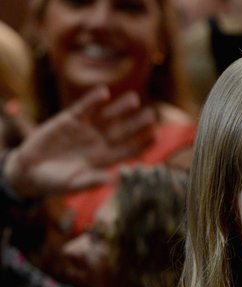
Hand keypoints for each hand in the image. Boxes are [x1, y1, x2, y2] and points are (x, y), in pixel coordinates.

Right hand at [4, 86, 155, 199]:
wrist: (30, 171)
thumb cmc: (55, 182)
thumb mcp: (76, 183)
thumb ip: (95, 180)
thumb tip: (116, 179)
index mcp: (104, 159)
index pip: (128, 150)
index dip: (142, 143)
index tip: (156, 137)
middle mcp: (99, 142)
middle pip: (122, 131)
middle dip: (137, 123)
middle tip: (152, 114)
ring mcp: (86, 130)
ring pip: (107, 117)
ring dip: (120, 108)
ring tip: (134, 99)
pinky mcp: (69, 120)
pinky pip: (84, 108)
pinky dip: (93, 100)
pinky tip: (104, 92)